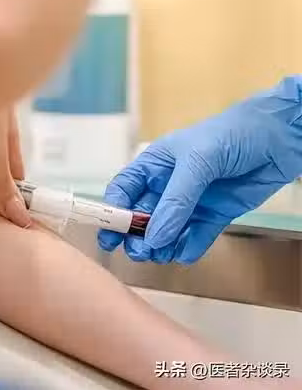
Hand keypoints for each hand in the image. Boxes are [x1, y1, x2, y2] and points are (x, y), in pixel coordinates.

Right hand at [98, 76, 301, 263]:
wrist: (281, 135)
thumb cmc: (232, 133)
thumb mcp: (197, 162)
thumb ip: (175, 201)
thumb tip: (154, 237)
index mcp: (154, 165)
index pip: (124, 190)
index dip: (113, 212)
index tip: (109, 235)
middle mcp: (168, 185)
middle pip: (140, 216)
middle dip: (136, 236)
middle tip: (139, 252)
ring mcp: (190, 202)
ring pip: (165, 231)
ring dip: (160, 246)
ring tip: (162, 255)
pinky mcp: (214, 215)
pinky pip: (195, 237)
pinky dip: (189, 248)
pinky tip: (185, 253)